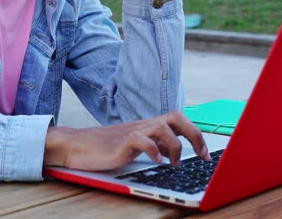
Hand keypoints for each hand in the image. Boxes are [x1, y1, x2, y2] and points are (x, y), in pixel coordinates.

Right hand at [43, 111, 210, 170]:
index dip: (196, 134)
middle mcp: (144, 125)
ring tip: (172, 164)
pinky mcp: (121, 141)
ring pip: (163, 126)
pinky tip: (155, 162)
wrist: (76, 144)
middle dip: (194, 134)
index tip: (205, 153)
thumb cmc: (104, 146)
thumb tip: (170, 153)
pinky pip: (141, 140)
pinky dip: (152, 150)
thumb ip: (153, 145)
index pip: (178, 120)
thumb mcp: (134, 145)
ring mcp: (133, 131)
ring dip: (174, 146)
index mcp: (148, 125)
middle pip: (176, 116)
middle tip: (201, 155)